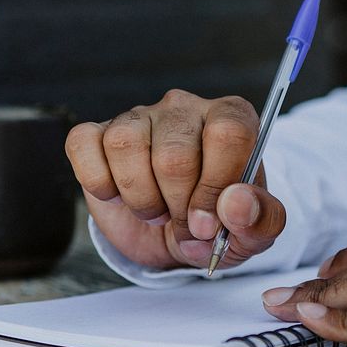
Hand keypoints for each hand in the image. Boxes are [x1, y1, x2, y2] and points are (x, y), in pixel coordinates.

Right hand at [64, 89, 286, 269]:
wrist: (172, 238)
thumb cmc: (216, 225)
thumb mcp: (252, 233)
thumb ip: (261, 219)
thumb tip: (236, 202)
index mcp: (232, 120)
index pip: (229, 133)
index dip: (216, 185)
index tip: (208, 222)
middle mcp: (186, 108)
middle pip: (175, 154)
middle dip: (177, 205)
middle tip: (182, 223)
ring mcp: (140, 116)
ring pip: (127, 146)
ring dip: (140, 197)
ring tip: (155, 210)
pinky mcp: (98, 132)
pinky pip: (85, 145)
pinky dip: (99, 183)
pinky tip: (119, 195)